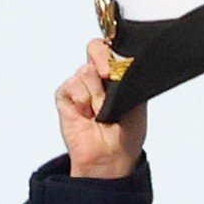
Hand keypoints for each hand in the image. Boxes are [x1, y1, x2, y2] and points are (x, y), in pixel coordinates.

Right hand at [57, 39, 147, 178]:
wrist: (112, 156)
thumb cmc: (127, 132)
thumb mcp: (138, 101)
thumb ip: (130, 78)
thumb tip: (123, 62)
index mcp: (116, 75)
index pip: (111, 48)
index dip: (112, 50)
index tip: (118, 64)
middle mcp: (98, 77)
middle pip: (94, 48)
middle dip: (102, 59)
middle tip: (108, 76)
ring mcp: (81, 86)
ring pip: (85, 71)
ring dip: (96, 94)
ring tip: (101, 112)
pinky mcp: (65, 96)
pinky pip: (71, 86)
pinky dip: (82, 100)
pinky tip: (87, 115)